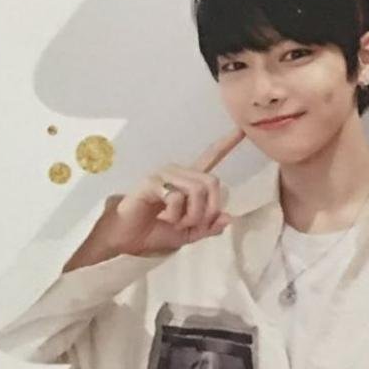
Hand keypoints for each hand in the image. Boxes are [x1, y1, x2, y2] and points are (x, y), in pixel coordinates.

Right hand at [62, 127, 245, 269]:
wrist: (126, 239)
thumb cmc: (153, 232)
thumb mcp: (189, 234)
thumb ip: (209, 227)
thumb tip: (229, 218)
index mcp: (189, 181)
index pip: (211, 157)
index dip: (227, 143)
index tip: (242, 129)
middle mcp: (179, 172)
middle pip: (213, 183)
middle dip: (207, 211)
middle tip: (190, 224)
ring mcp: (165, 175)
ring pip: (198, 190)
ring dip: (191, 215)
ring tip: (173, 222)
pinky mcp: (152, 182)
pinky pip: (177, 196)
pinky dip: (175, 215)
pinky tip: (162, 217)